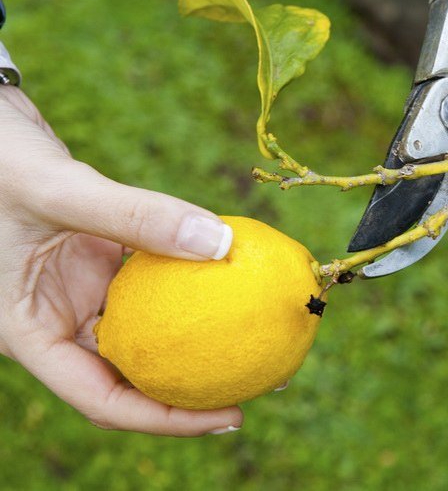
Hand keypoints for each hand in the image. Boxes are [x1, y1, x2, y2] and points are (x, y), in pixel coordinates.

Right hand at [0, 86, 241, 435]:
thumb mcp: (58, 190)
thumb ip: (136, 216)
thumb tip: (222, 244)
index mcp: (30, 331)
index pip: (101, 399)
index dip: (166, 418)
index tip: (229, 415)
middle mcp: (57, 319)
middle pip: (131, 374)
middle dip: (192, 386)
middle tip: (256, 383)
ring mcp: (79, 291)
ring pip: (146, 328)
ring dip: (195, 333)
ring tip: (252, 336)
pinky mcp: (99, 261)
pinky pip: (152, 280)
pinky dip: (187, 280)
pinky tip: (228, 277)